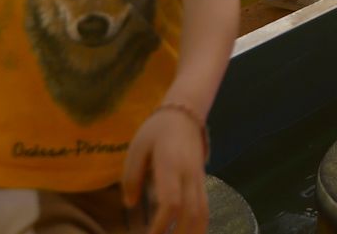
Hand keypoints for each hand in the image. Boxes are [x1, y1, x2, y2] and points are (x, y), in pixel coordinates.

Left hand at [121, 107, 208, 233]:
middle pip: (190, 213)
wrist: (185, 114)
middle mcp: (189, 175)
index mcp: (170, 166)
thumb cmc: (156, 131)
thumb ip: (132, 176)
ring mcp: (198, 179)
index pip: (171, 202)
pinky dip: (200, 226)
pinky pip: (205, 208)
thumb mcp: (137, 147)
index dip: (162, 225)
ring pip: (202, 213)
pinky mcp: (202, 182)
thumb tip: (131, 204)